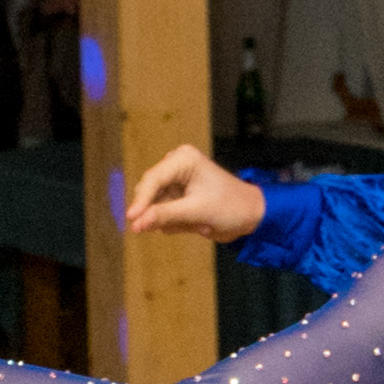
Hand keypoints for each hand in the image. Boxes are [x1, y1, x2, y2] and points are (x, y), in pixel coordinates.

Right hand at [128, 144, 265, 243]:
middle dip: (166, 213)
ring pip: (155, 207)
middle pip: (150, 193)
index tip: (132, 219)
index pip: (153, 180)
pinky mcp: (177, 197)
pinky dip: (178, 223)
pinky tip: (198, 223)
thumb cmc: (231, 207)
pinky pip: (163, 215)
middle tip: (186, 224)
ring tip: (200, 222)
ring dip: (174, 221)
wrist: (252, 216)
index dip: (141, 201)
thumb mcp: (196, 211)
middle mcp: (176, 166)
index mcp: (183, 159)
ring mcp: (175, 182)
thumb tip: (135, 223)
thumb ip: (164, 215)